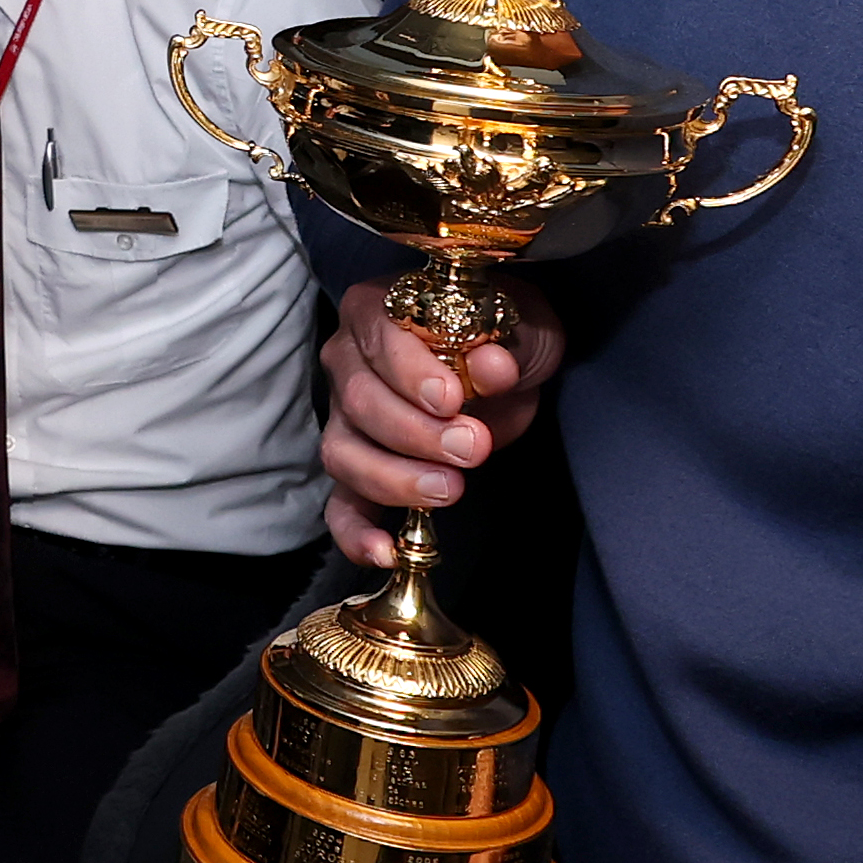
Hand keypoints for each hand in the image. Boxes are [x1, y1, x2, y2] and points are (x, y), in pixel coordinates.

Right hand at [319, 270, 561, 562]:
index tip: (451, 399)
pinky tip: (386, 552)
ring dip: (396, 478)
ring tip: (450, 490)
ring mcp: (344, 419)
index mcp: (378, 310)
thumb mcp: (521, 328)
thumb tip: (491, 368)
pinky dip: (356, 534)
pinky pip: (340, 506)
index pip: (379, 339)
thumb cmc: (500, 336)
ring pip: (345, 454)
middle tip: (472, 448)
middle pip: (361, 403)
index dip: (410, 373)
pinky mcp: (357, 471)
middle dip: (417, 433)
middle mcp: (347, 361)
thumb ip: (506, 345)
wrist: (499, 368)